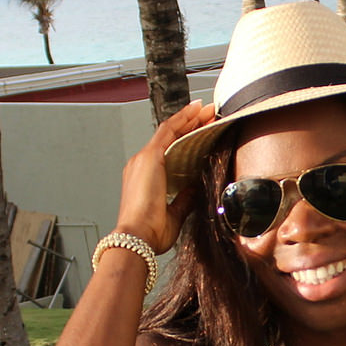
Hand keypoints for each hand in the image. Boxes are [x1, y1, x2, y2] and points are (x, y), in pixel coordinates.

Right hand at [115, 101, 217, 252]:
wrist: (137, 237)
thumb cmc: (150, 232)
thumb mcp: (174, 213)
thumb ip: (184, 198)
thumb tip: (195, 188)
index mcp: (145, 178)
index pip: (168, 151)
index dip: (186, 138)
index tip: (202, 130)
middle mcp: (141, 164)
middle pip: (170, 137)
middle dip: (190, 124)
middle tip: (208, 113)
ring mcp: (144, 159)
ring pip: (170, 131)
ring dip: (189, 118)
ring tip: (206, 109)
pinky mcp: (150, 157)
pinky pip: (168, 131)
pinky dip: (183, 119)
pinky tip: (196, 110)